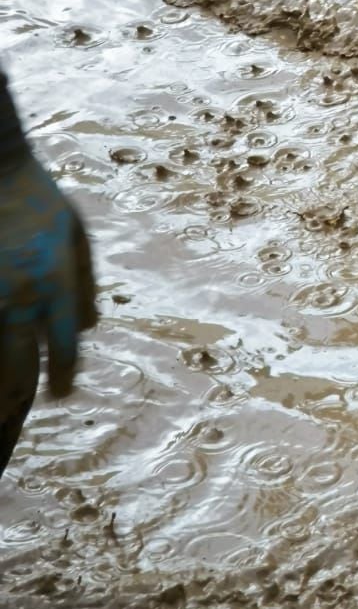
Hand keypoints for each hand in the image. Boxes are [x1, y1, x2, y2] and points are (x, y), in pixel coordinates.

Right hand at [1, 151, 96, 412]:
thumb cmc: (40, 199)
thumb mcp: (77, 234)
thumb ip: (86, 283)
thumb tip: (89, 327)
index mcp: (57, 283)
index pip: (65, 349)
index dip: (64, 379)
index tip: (61, 395)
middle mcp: (21, 296)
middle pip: (20, 367)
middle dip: (20, 395)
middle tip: (18, 409)